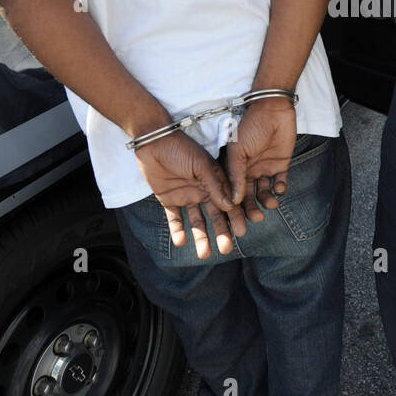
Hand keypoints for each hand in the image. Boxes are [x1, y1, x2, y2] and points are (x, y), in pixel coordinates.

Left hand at [134, 132, 242, 259]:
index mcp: (215, 181)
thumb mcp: (201, 165)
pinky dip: (178, 231)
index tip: (242, 232)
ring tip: (204, 254)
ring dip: (201, 237)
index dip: (236, 217)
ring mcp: (187, 196)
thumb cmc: (181, 148)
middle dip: (221, 233)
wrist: (153, 141)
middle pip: (215, 216)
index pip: (229, 202)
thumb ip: (215, 185)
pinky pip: (175, 219)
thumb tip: (230, 206)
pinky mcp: (169, 200)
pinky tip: (181, 242)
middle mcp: (203, 191)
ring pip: (197, 222)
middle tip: (227, 249)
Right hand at [226, 96, 296, 215]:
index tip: (235, 219)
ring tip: (270, 204)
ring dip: (266, 200)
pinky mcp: (280, 166)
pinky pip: (280, 183)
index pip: (231, 191)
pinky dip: (280, 189)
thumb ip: (236, 175)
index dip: (233, 206)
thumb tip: (233, 201)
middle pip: (248, 196)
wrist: (273, 110)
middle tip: (256, 218)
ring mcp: (264, 168)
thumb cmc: (250, 127)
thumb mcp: (238, 151)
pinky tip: (278, 190)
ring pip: (263, 192)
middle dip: (251, 208)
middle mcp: (247, 171)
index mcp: (233, 168)